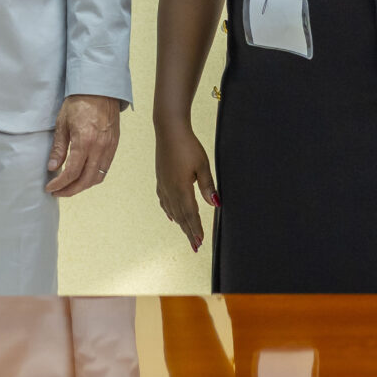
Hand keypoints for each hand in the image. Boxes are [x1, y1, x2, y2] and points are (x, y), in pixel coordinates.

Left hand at [46, 94, 123, 196]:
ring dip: (83, 186)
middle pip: (86, 180)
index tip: (50, 188)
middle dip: (70, 190)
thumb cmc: (79, 102)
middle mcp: (99, 148)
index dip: (60, 184)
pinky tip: (83, 175)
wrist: (100, 89)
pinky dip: (94, 177)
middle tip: (58, 192)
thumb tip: (53, 168)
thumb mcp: (62, 123)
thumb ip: (59, 148)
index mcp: (84, 141)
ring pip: (97, 177)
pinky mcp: (114, 145)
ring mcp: (109, 147)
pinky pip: (105, 168)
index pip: (72, 172)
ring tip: (69, 186)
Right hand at [153, 118, 218, 251]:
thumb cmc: (187, 145)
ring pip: (172, 210)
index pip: (191, 214)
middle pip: (180, 216)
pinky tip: (171, 215)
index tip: (200, 242)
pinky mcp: (161, 179)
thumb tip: (215, 204)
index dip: (196, 229)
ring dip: (181, 223)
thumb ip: (208, 185)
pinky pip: (165, 201)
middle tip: (195, 246)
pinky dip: (170, 211)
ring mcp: (163, 185)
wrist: (169, 130)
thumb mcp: (203, 165)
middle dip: (188, 231)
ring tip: (187, 234)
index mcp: (181, 188)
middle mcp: (170, 190)